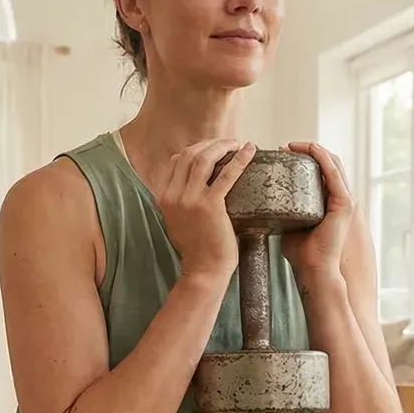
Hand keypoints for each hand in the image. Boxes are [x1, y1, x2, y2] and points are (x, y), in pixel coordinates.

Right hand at [157, 137, 253, 279]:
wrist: (203, 270)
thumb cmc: (197, 248)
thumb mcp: (178, 220)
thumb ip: (182, 200)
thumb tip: (197, 183)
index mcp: (164, 197)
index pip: (176, 161)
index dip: (196, 149)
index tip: (212, 148)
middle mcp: (173, 195)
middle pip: (190, 155)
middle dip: (210, 144)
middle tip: (228, 143)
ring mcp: (190, 200)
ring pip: (204, 159)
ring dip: (222, 146)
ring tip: (237, 144)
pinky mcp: (210, 206)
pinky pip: (226, 175)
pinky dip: (239, 160)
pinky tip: (249, 151)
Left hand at [280, 141, 353, 282]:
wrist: (313, 270)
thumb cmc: (301, 253)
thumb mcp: (288, 225)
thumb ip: (281, 213)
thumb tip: (258, 203)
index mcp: (327, 203)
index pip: (319, 172)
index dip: (303, 158)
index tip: (281, 153)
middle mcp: (338, 198)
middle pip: (326, 164)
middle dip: (306, 150)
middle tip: (284, 147)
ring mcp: (344, 200)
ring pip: (332, 163)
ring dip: (312, 149)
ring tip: (292, 146)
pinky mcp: (344, 203)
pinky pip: (333, 173)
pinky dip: (322, 157)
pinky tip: (309, 149)